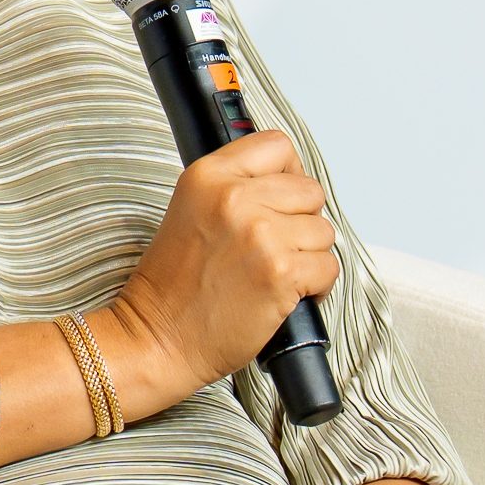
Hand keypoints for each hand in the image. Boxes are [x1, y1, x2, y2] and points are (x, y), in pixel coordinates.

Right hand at [90, 128, 337, 409]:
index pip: (277, 146)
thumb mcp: (190, 211)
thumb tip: (288, 181)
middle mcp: (234, 198)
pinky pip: (328, 267)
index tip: (281, 199)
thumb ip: (234, 188)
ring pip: (323, 231)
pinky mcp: (280, 273)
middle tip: (273, 247)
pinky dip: (315, 286)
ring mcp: (260, 235)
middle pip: (309, 190)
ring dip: (308, 256)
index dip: (288, 173)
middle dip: (300, 222)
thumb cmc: (172, 287)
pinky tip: (284, 293)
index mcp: (208, 176)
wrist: (156, 338)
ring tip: (273, 272)